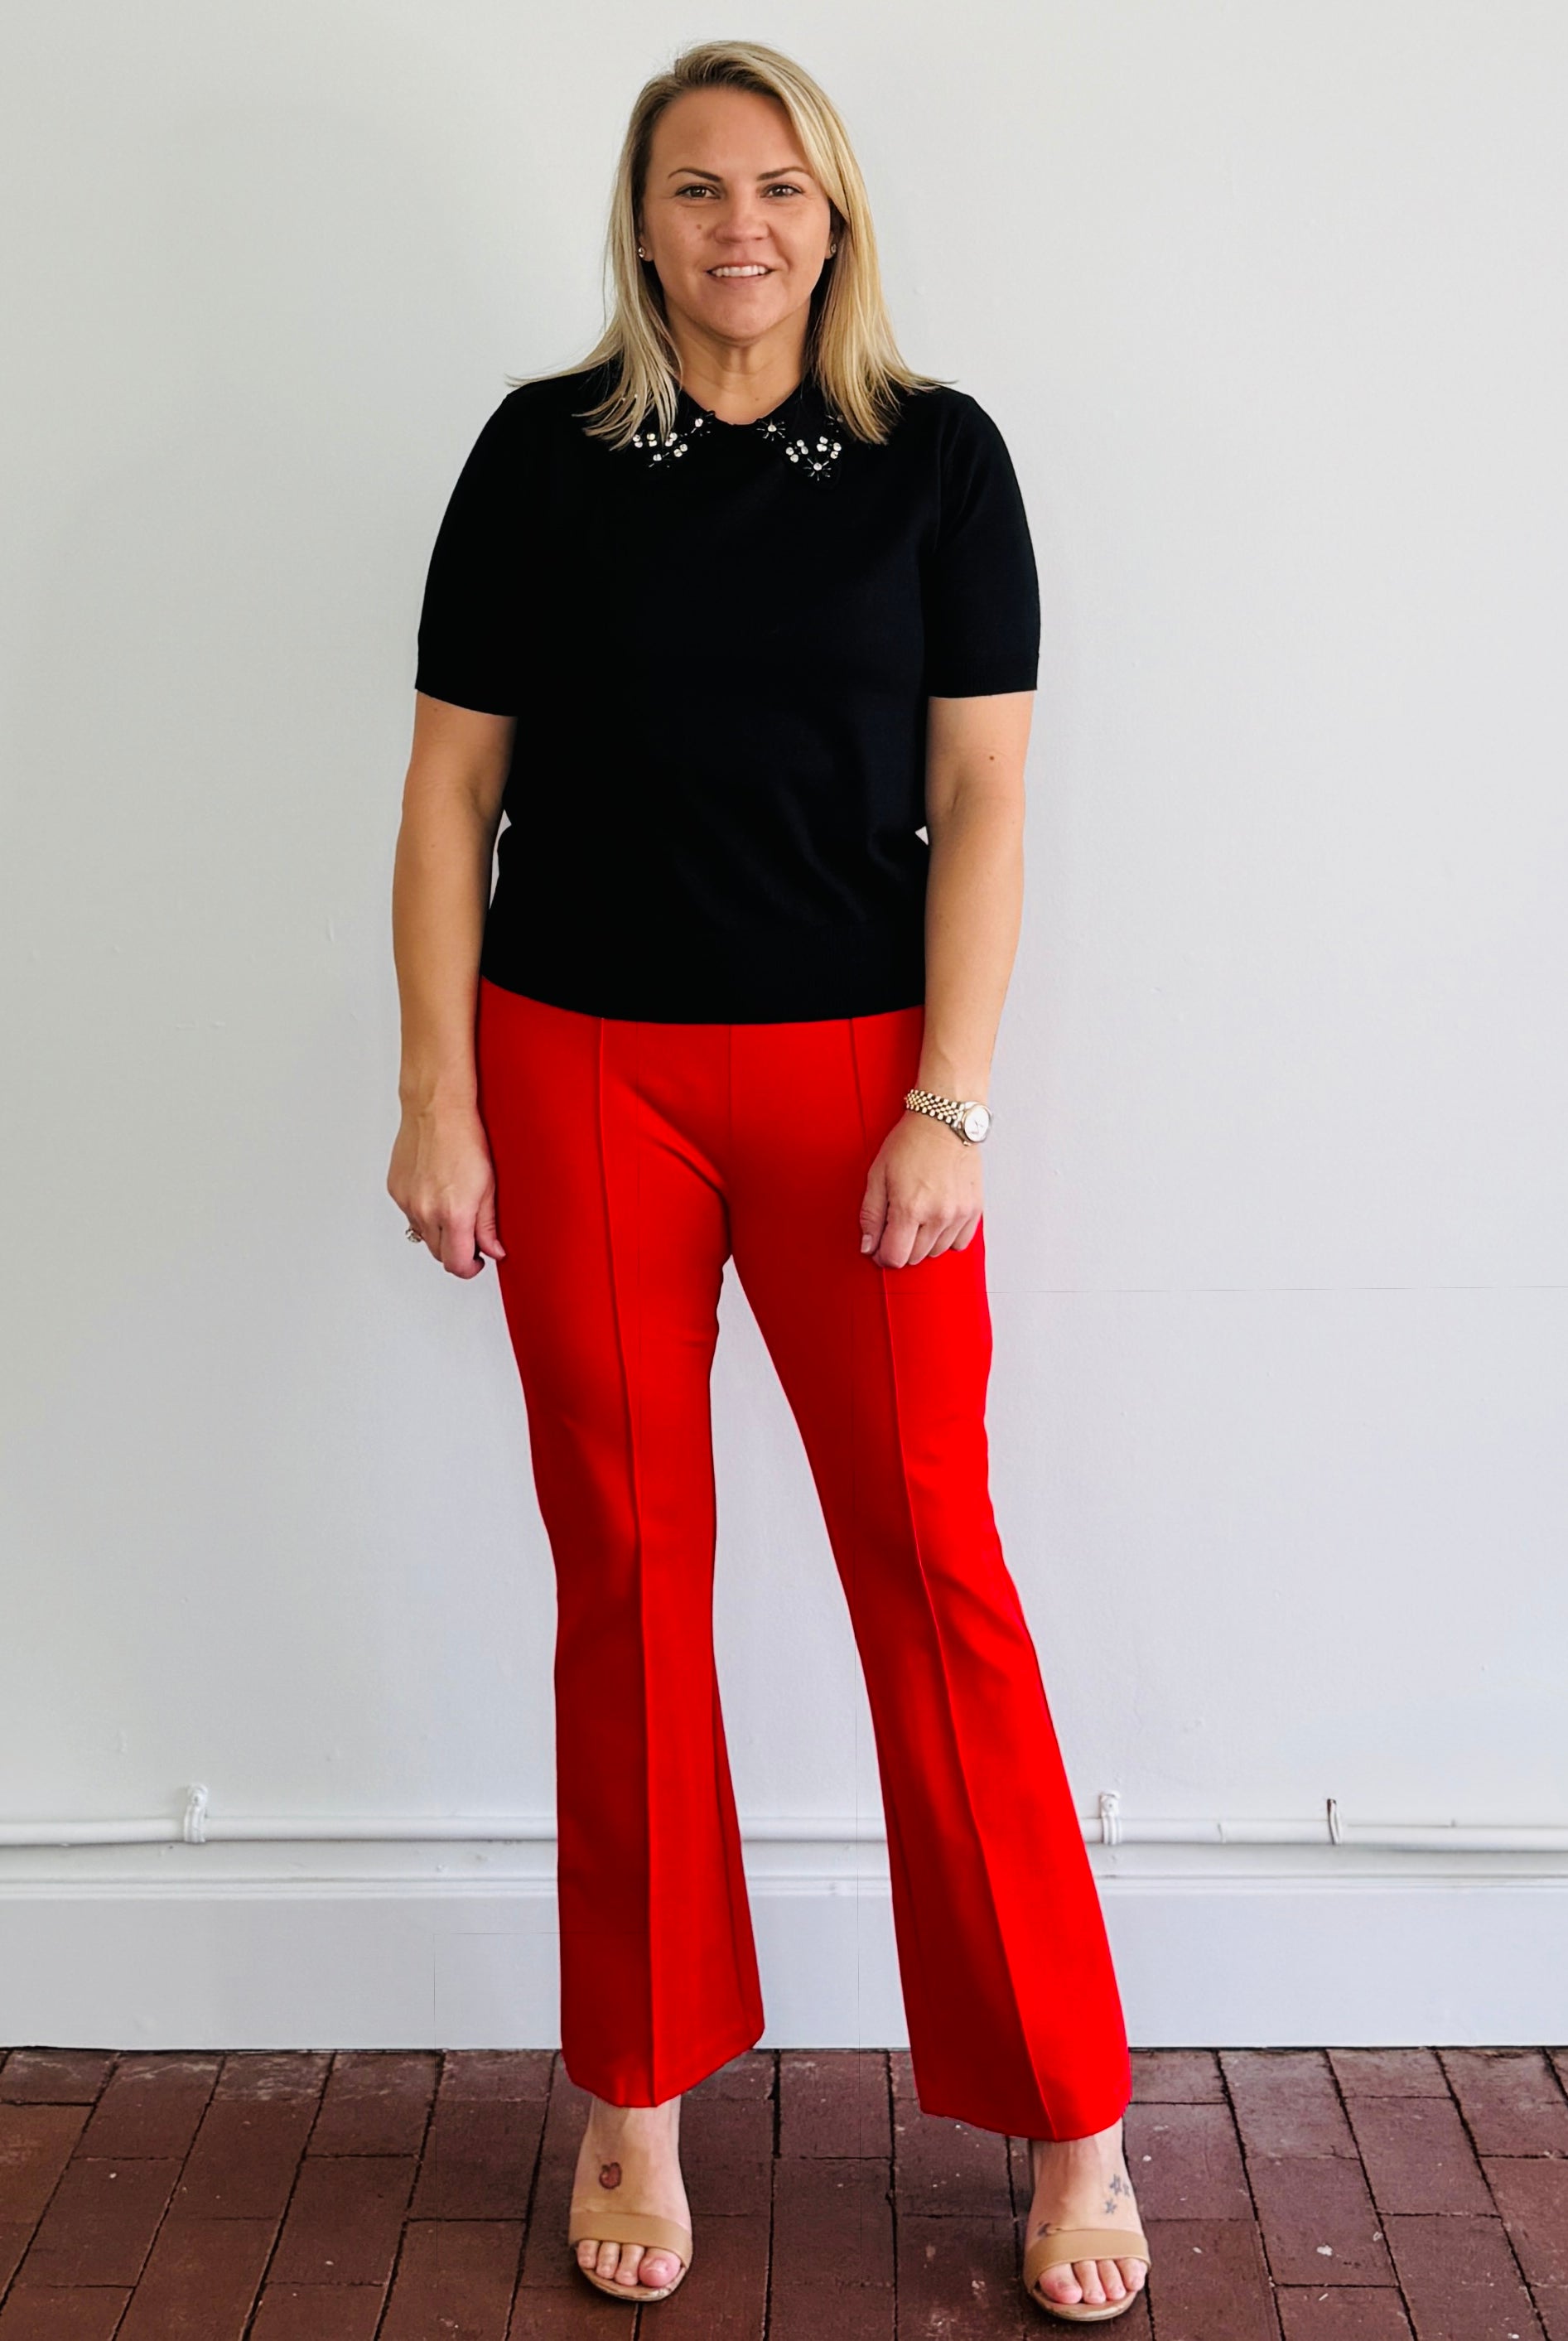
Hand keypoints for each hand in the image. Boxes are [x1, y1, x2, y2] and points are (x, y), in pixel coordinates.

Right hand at [387, 1102, 506, 1278]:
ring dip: (439, 1233)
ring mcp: (407, 1202)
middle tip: (471, 1237)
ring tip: (454, 1209)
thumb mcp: (489, 1186)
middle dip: (456, 1251)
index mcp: (453, 1213)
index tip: (477, 1262)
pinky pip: (410, 1215)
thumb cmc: (465, 1138)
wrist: (436, 1110)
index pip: (456, 1264)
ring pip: (423, 1236)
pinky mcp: (395, 1190)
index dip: (469, 1268)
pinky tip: (437, 1193)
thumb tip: (493, 1250)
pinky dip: (424, 1214)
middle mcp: (425, 1212)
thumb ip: (488, 1225)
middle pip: (439, 1254)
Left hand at [858, 1109, 982, 1268]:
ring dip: (923, 1243)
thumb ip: (871, 1215)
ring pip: (936, 1252)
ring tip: (917, 1216)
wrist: (945, 1120)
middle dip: (901, 1246)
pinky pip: (959, 1243)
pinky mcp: (974, 1209)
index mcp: (910, 1208)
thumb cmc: (911, 1142)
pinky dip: (946, 1238)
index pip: (895, 1257)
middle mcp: (938, 1215)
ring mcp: (959, 1214)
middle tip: (896, 1224)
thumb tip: (868, 1246)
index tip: (879, 1246)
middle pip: (914, 1257)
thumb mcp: (877, 1175)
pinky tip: (936, 1219)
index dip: (881, 1255)